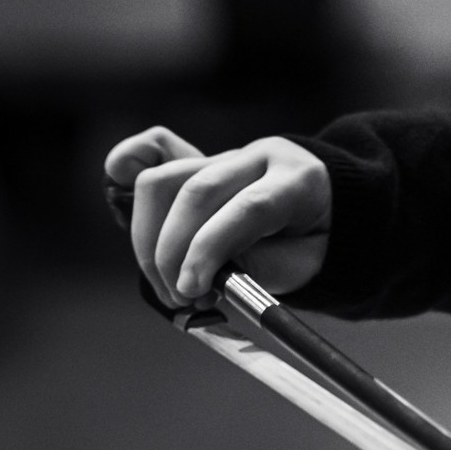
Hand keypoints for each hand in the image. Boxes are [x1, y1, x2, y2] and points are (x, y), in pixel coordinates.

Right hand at [103, 126, 331, 306]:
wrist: (322, 213)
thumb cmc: (308, 244)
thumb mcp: (297, 265)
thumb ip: (252, 267)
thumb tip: (198, 275)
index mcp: (298, 179)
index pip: (247, 206)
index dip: (209, 251)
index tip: (191, 291)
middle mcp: (260, 156)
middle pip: (197, 190)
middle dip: (173, 253)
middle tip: (181, 296)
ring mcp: (226, 154)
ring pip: (164, 179)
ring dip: (151, 240)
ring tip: (172, 281)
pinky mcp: (198, 158)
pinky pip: (152, 153)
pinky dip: (128, 176)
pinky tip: (137, 221)